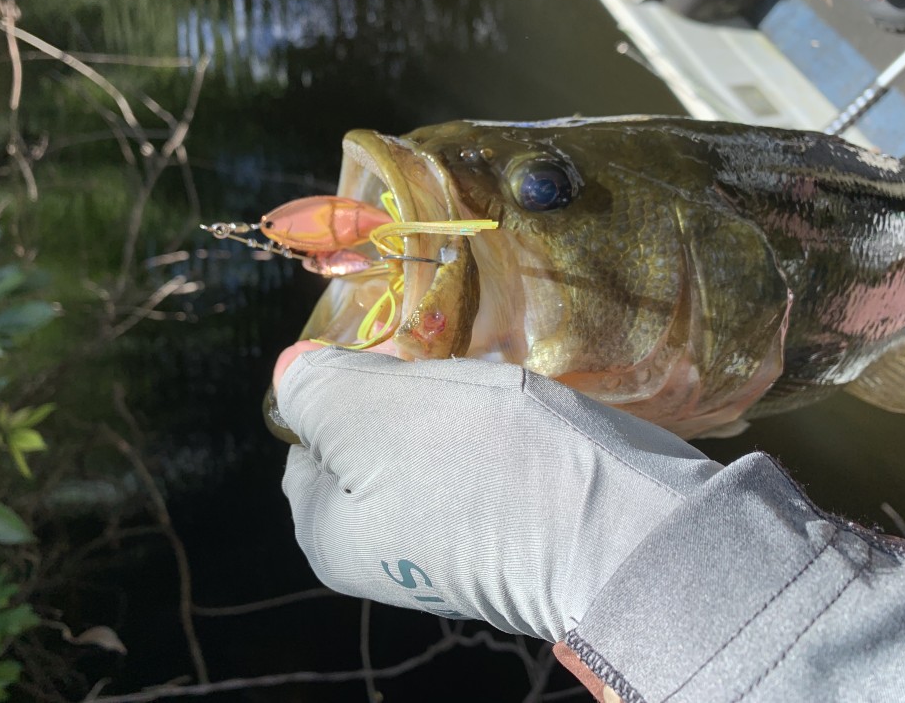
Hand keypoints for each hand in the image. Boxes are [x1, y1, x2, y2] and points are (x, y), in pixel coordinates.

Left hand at [276, 347, 720, 641]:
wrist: (613, 527)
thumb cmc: (468, 462)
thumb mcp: (364, 409)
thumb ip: (314, 387)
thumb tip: (291, 372)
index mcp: (332, 536)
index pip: (305, 445)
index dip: (334, 386)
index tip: (377, 350)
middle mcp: (384, 553)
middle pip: (369, 442)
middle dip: (397, 392)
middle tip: (431, 358)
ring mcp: (449, 546)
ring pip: (429, 445)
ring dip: (449, 404)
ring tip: (477, 378)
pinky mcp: (509, 533)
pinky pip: (481, 461)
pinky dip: (492, 428)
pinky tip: (514, 409)